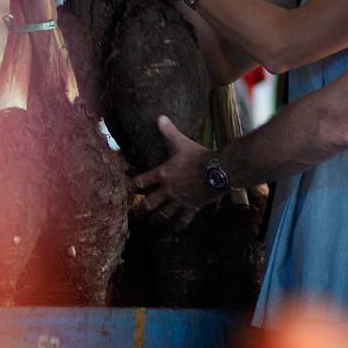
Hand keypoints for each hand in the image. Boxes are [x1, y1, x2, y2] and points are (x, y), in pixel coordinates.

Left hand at [133, 116, 213, 230]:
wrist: (220, 170)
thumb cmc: (200, 155)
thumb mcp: (182, 142)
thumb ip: (169, 131)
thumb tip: (160, 117)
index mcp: (163, 174)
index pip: (140, 182)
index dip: (132, 186)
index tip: (127, 189)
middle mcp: (168, 190)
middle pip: (149, 204)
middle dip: (140, 210)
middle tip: (135, 214)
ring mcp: (180, 201)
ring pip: (163, 215)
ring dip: (156, 220)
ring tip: (152, 223)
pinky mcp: (192, 207)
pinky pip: (183, 220)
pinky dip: (178, 226)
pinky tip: (175, 230)